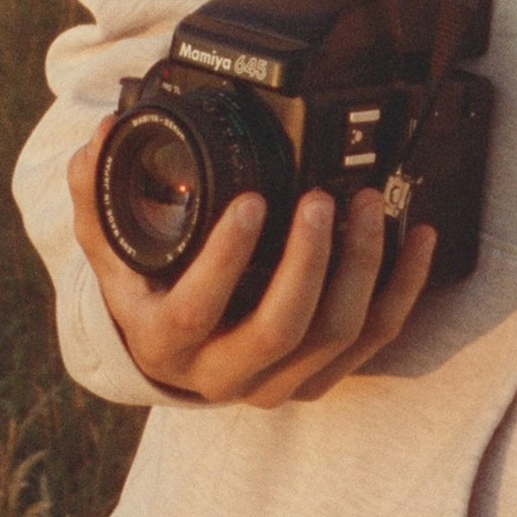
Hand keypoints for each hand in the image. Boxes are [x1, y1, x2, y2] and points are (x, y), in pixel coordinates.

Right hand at [67, 116, 436, 405]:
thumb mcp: (110, 246)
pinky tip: (419, 237)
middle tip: (320, 198)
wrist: (170, 353)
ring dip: (362, 267)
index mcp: (167, 340)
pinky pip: (375, 339)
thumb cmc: (144, 289)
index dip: (225, 259)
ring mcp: (277, 382)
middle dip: (310, 260)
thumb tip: (100, 134)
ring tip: (368, 203)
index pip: (196, 310)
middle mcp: (223, 373)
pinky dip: (404, 287)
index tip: (251, 201)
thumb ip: (97, 192)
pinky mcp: (319, 377)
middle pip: (281, 329)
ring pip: (335, 335)